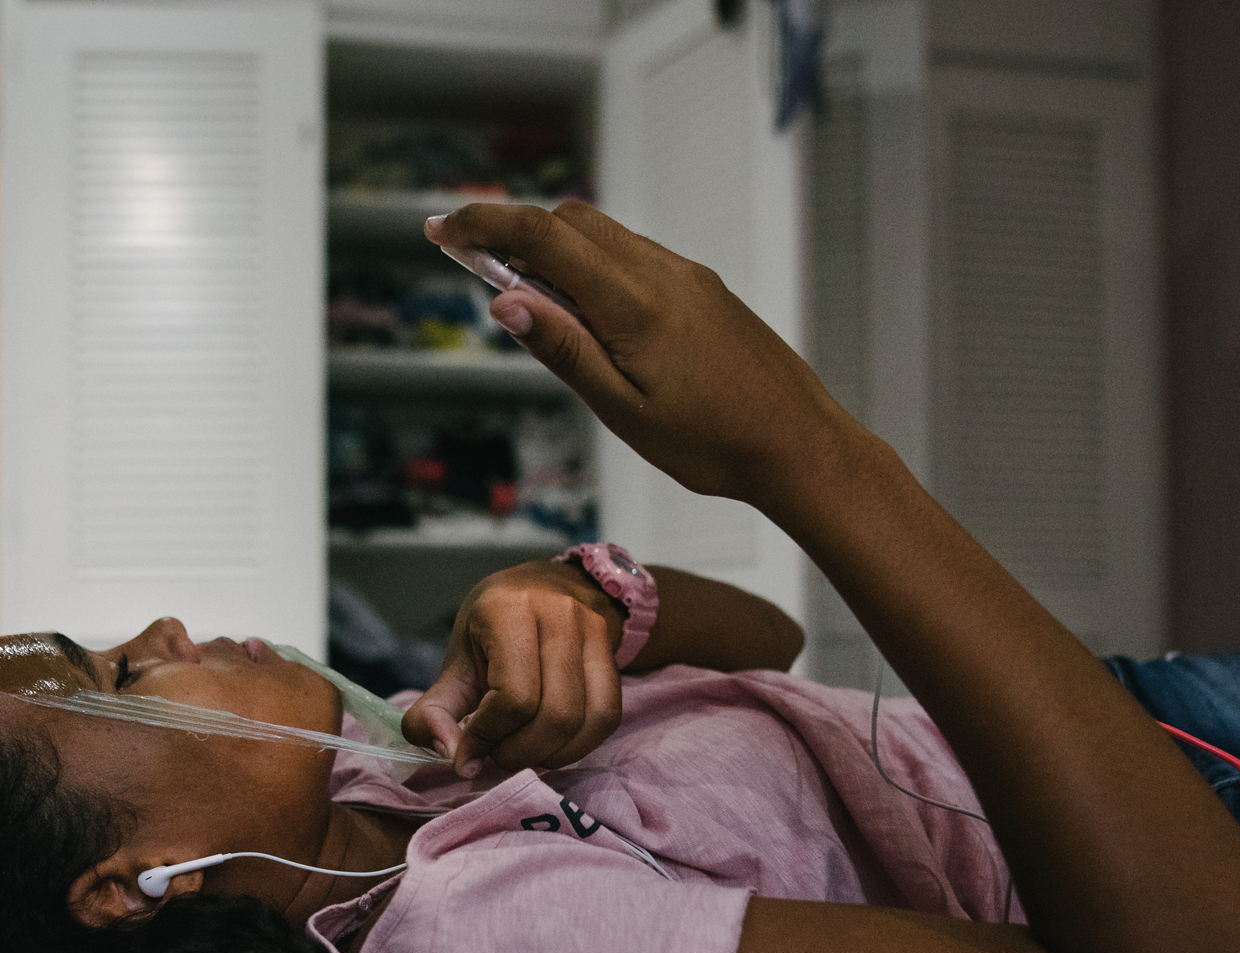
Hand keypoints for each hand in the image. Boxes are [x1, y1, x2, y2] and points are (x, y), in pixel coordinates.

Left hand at [402, 560, 625, 775]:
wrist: (542, 588)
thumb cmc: (491, 630)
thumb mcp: (456, 664)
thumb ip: (436, 713)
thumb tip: (453, 758)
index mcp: (509, 611)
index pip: (514, 697)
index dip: (489, 736)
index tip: (469, 751)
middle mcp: (558, 615)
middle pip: (555, 715)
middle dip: (521, 752)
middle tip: (497, 754)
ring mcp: (592, 632)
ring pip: (584, 720)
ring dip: (549, 754)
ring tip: (522, 749)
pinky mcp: (612, 654)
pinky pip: (606, 717)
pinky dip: (578, 747)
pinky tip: (551, 745)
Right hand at [425, 202, 851, 503]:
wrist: (799, 445)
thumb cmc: (713, 443)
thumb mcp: (622, 410)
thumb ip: (564, 349)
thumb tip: (506, 302)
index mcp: (633, 301)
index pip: (543, 237)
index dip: (484, 226)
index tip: (440, 228)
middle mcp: (661, 272)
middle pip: (570, 221)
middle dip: (515, 233)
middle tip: (473, 268)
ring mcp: (686, 277)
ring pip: (604, 236)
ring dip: (555, 252)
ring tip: (531, 306)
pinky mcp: (703, 290)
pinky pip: (634, 258)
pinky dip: (593, 267)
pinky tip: (589, 318)